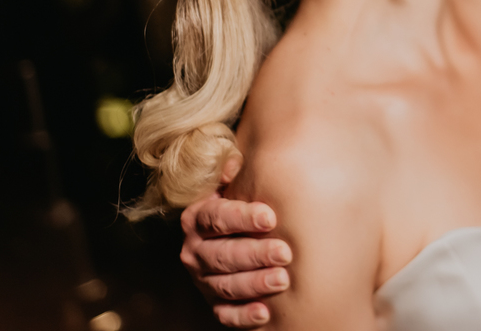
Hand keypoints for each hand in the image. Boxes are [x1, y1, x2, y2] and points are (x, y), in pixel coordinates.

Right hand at [180, 161, 292, 327]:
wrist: (237, 234)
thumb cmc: (244, 203)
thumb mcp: (234, 183)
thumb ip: (233, 170)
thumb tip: (234, 164)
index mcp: (197, 218)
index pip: (215, 217)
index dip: (242, 217)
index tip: (270, 217)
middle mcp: (195, 250)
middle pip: (221, 254)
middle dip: (254, 254)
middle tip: (284, 252)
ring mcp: (203, 279)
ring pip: (225, 285)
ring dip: (255, 284)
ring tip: (283, 279)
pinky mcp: (215, 303)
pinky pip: (226, 314)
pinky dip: (244, 316)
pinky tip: (266, 312)